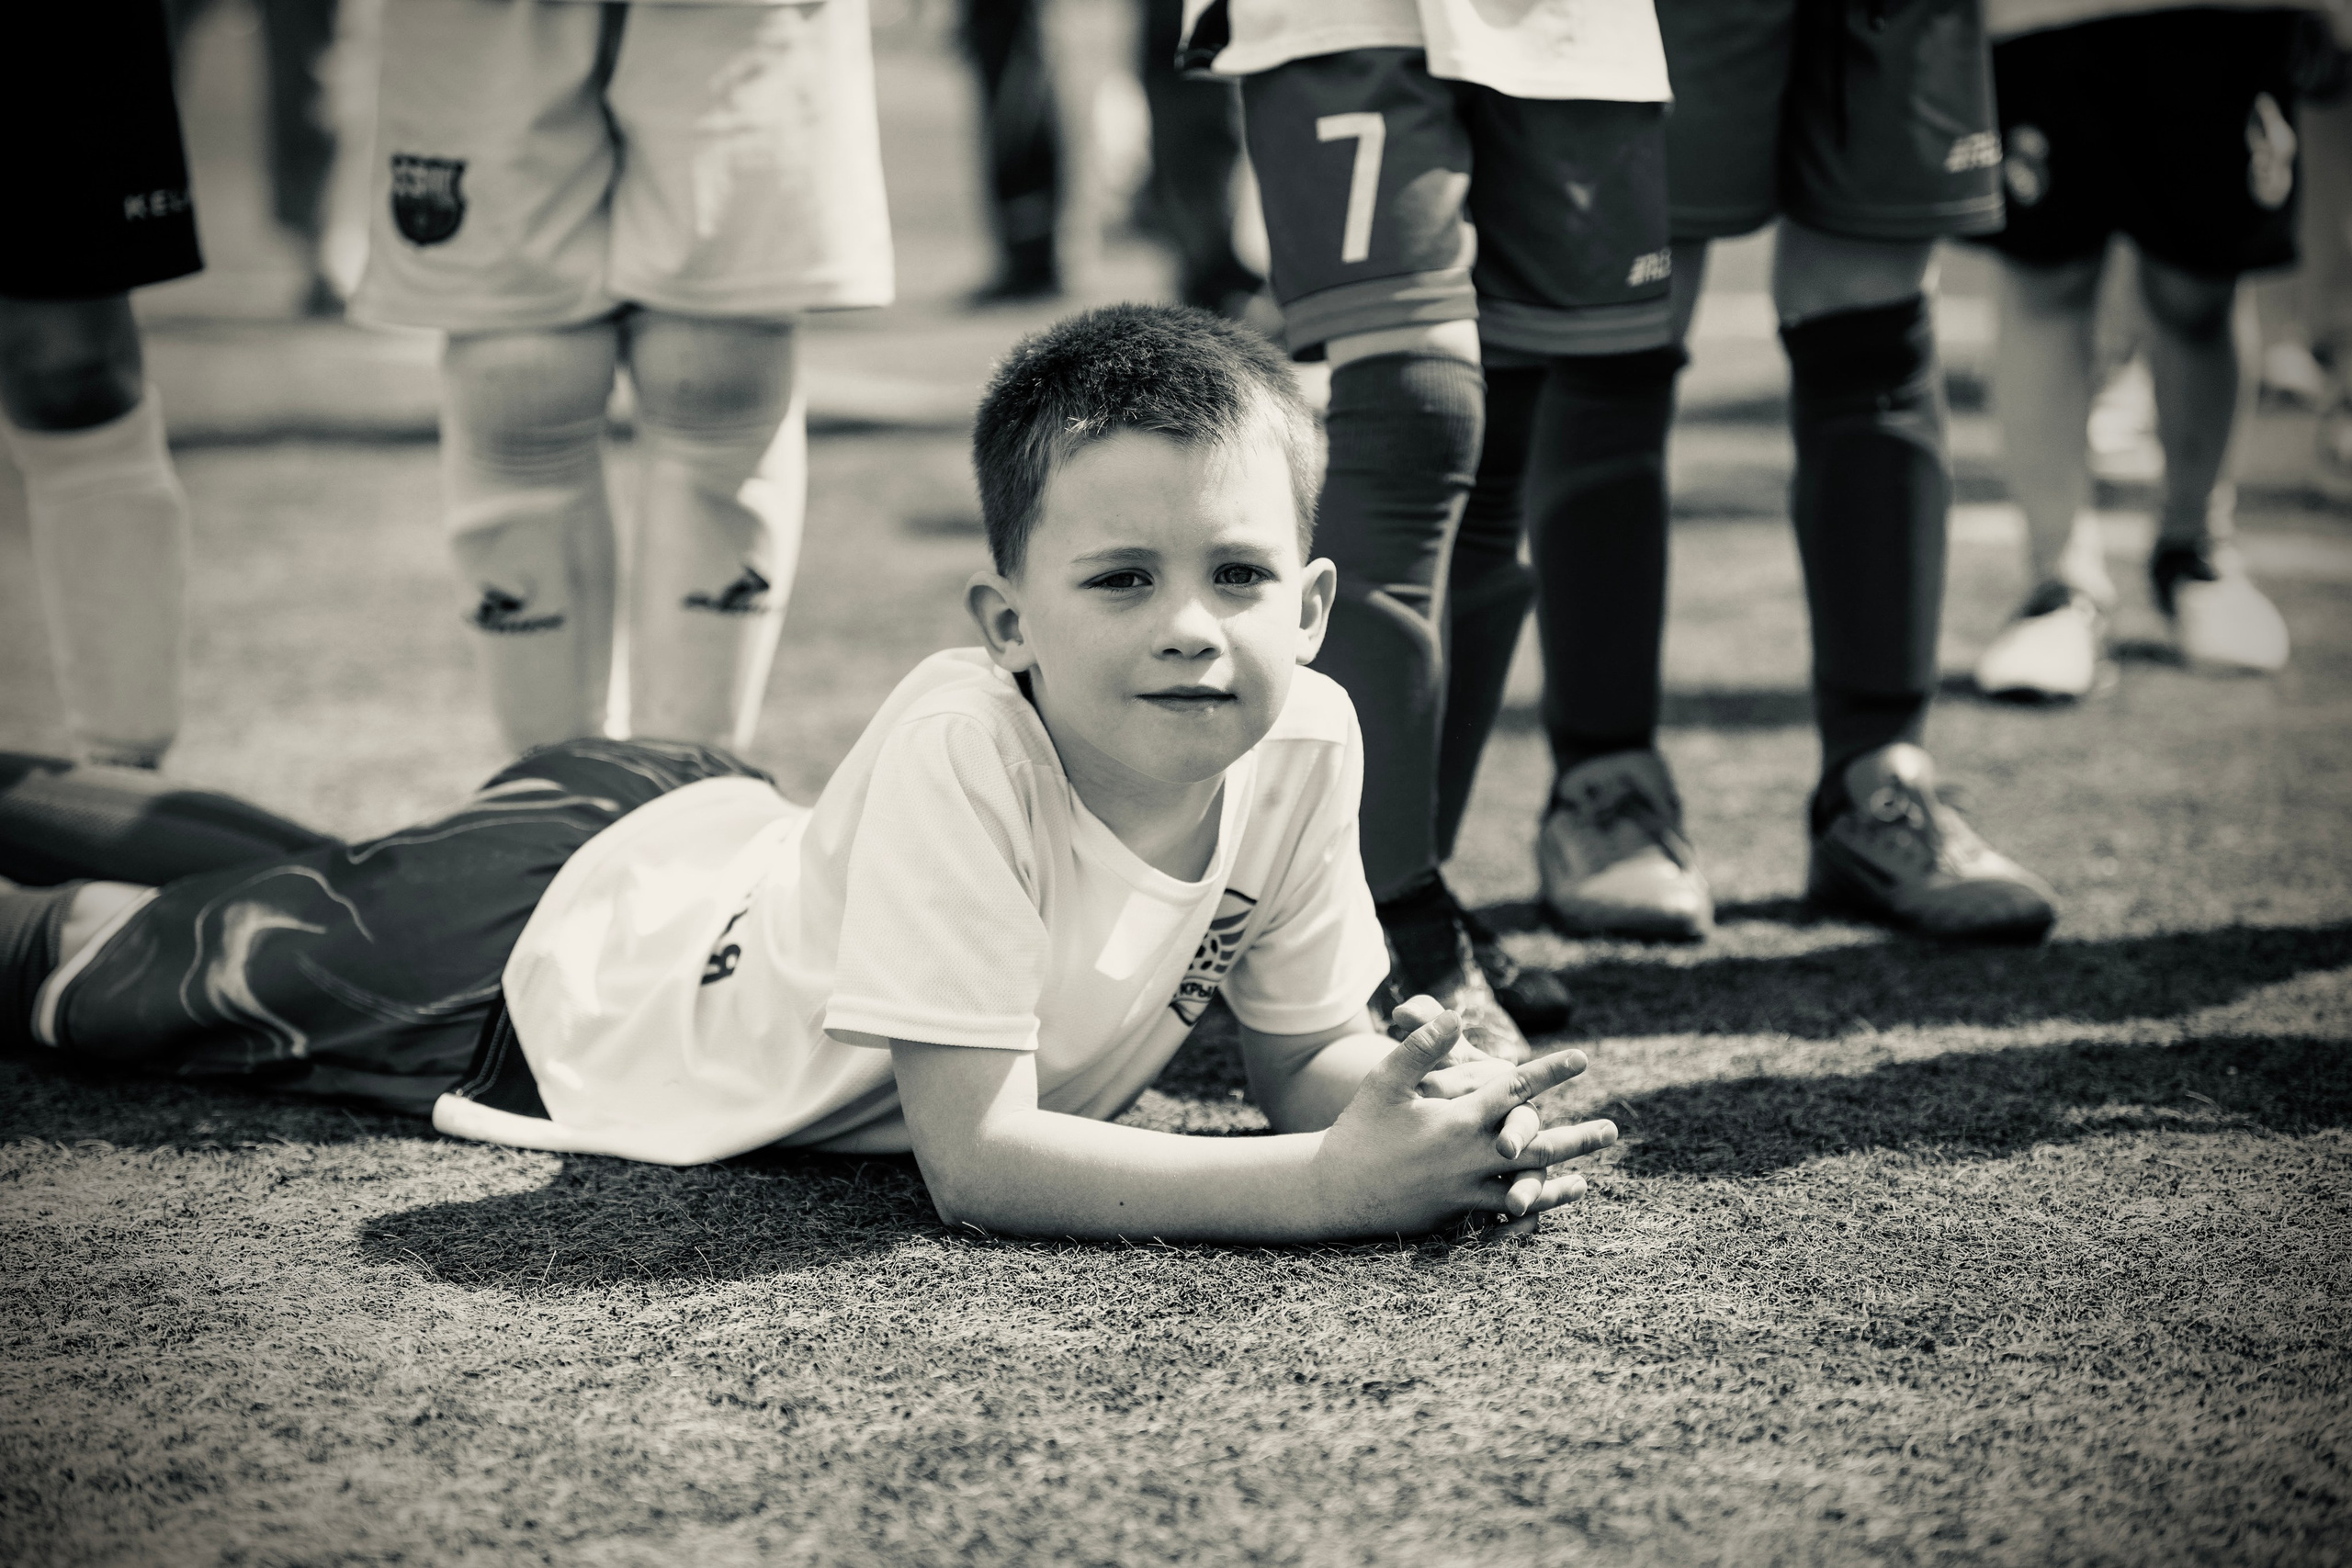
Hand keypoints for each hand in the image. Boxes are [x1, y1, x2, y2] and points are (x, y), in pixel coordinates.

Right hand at [1311, 998, 1615, 1238]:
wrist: (1334, 1190)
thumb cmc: (1358, 1128)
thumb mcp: (1386, 1081)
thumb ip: (1421, 1046)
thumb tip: (1456, 1013)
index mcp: (1457, 1120)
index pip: (1515, 1089)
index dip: (1550, 1072)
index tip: (1582, 1058)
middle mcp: (1469, 1158)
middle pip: (1537, 1145)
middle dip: (1577, 1137)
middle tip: (1613, 1130)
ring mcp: (1465, 1191)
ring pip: (1526, 1186)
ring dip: (1561, 1180)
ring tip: (1589, 1178)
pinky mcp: (1455, 1215)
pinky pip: (1502, 1214)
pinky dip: (1529, 1209)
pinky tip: (1544, 1207)